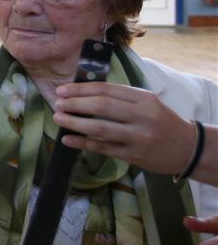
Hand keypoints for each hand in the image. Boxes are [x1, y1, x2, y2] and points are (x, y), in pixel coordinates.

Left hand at [53, 82, 194, 175]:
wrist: (187, 148)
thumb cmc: (160, 121)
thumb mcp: (146, 103)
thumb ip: (120, 98)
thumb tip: (81, 94)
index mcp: (143, 98)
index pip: (106, 89)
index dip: (80, 89)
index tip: (61, 90)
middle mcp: (142, 116)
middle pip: (101, 106)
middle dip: (75, 104)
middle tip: (58, 104)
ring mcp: (138, 137)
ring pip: (100, 128)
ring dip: (75, 123)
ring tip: (58, 119)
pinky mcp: (134, 155)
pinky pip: (104, 148)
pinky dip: (83, 143)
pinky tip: (68, 139)